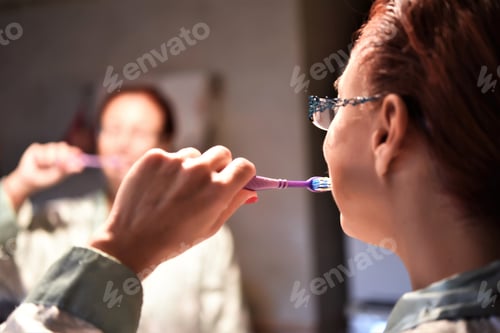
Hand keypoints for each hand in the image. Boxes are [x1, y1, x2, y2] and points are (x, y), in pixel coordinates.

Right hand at [3, 142, 84, 209]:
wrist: (30, 182)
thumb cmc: (46, 179)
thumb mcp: (59, 176)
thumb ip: (68, 170)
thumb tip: (80, 167)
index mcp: (65, 157)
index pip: (72, 150)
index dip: (74, 151)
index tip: (77, 154)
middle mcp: (56, 151)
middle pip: (63, 146)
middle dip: (63, 154)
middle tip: (60, 164)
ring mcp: (46, 148)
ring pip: (52, 147)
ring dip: (50, 159)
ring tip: (46, 167)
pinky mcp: (36, 148)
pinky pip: (41, 149)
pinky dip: (41, 158)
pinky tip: (38, 163)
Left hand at [89, 146, 256, 276]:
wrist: (131, 241)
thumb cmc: (175, 239)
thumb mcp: (210, 227)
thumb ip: (233, 204)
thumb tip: (250, 190)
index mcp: (218, 190)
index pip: (244, 166)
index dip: (242, 173)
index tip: (236, 178)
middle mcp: (199, 171)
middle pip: (222, 153)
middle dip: (219, 166)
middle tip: (206, 183)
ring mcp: (175, 162)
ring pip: (194, 155)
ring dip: (191, 167)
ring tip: (175, 191)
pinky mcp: (154, 157)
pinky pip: (170, 156)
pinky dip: (167, 168)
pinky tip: (158, 188)